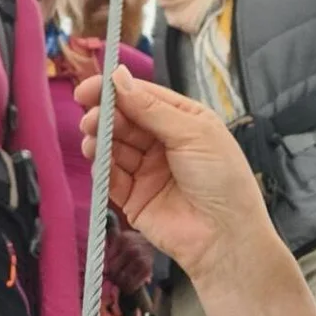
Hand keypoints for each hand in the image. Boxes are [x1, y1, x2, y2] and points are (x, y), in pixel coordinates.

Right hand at [75, 66, 270, 282]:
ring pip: (114, 146)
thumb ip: (152, 109)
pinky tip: (97, 158)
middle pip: (125, 120)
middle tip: (90, 117)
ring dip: (100, 139)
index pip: (143, 97)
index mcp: (183, 121)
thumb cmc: (223, 180)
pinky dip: (101, 166)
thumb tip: (120, 78)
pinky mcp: (133, 197)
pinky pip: (110, 177)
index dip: (115, 90)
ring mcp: (147, 170)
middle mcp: (163, 143)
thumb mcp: (193, 133)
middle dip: (105, 115)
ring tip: (92, 137)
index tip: (90, 88)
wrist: (226, 237)